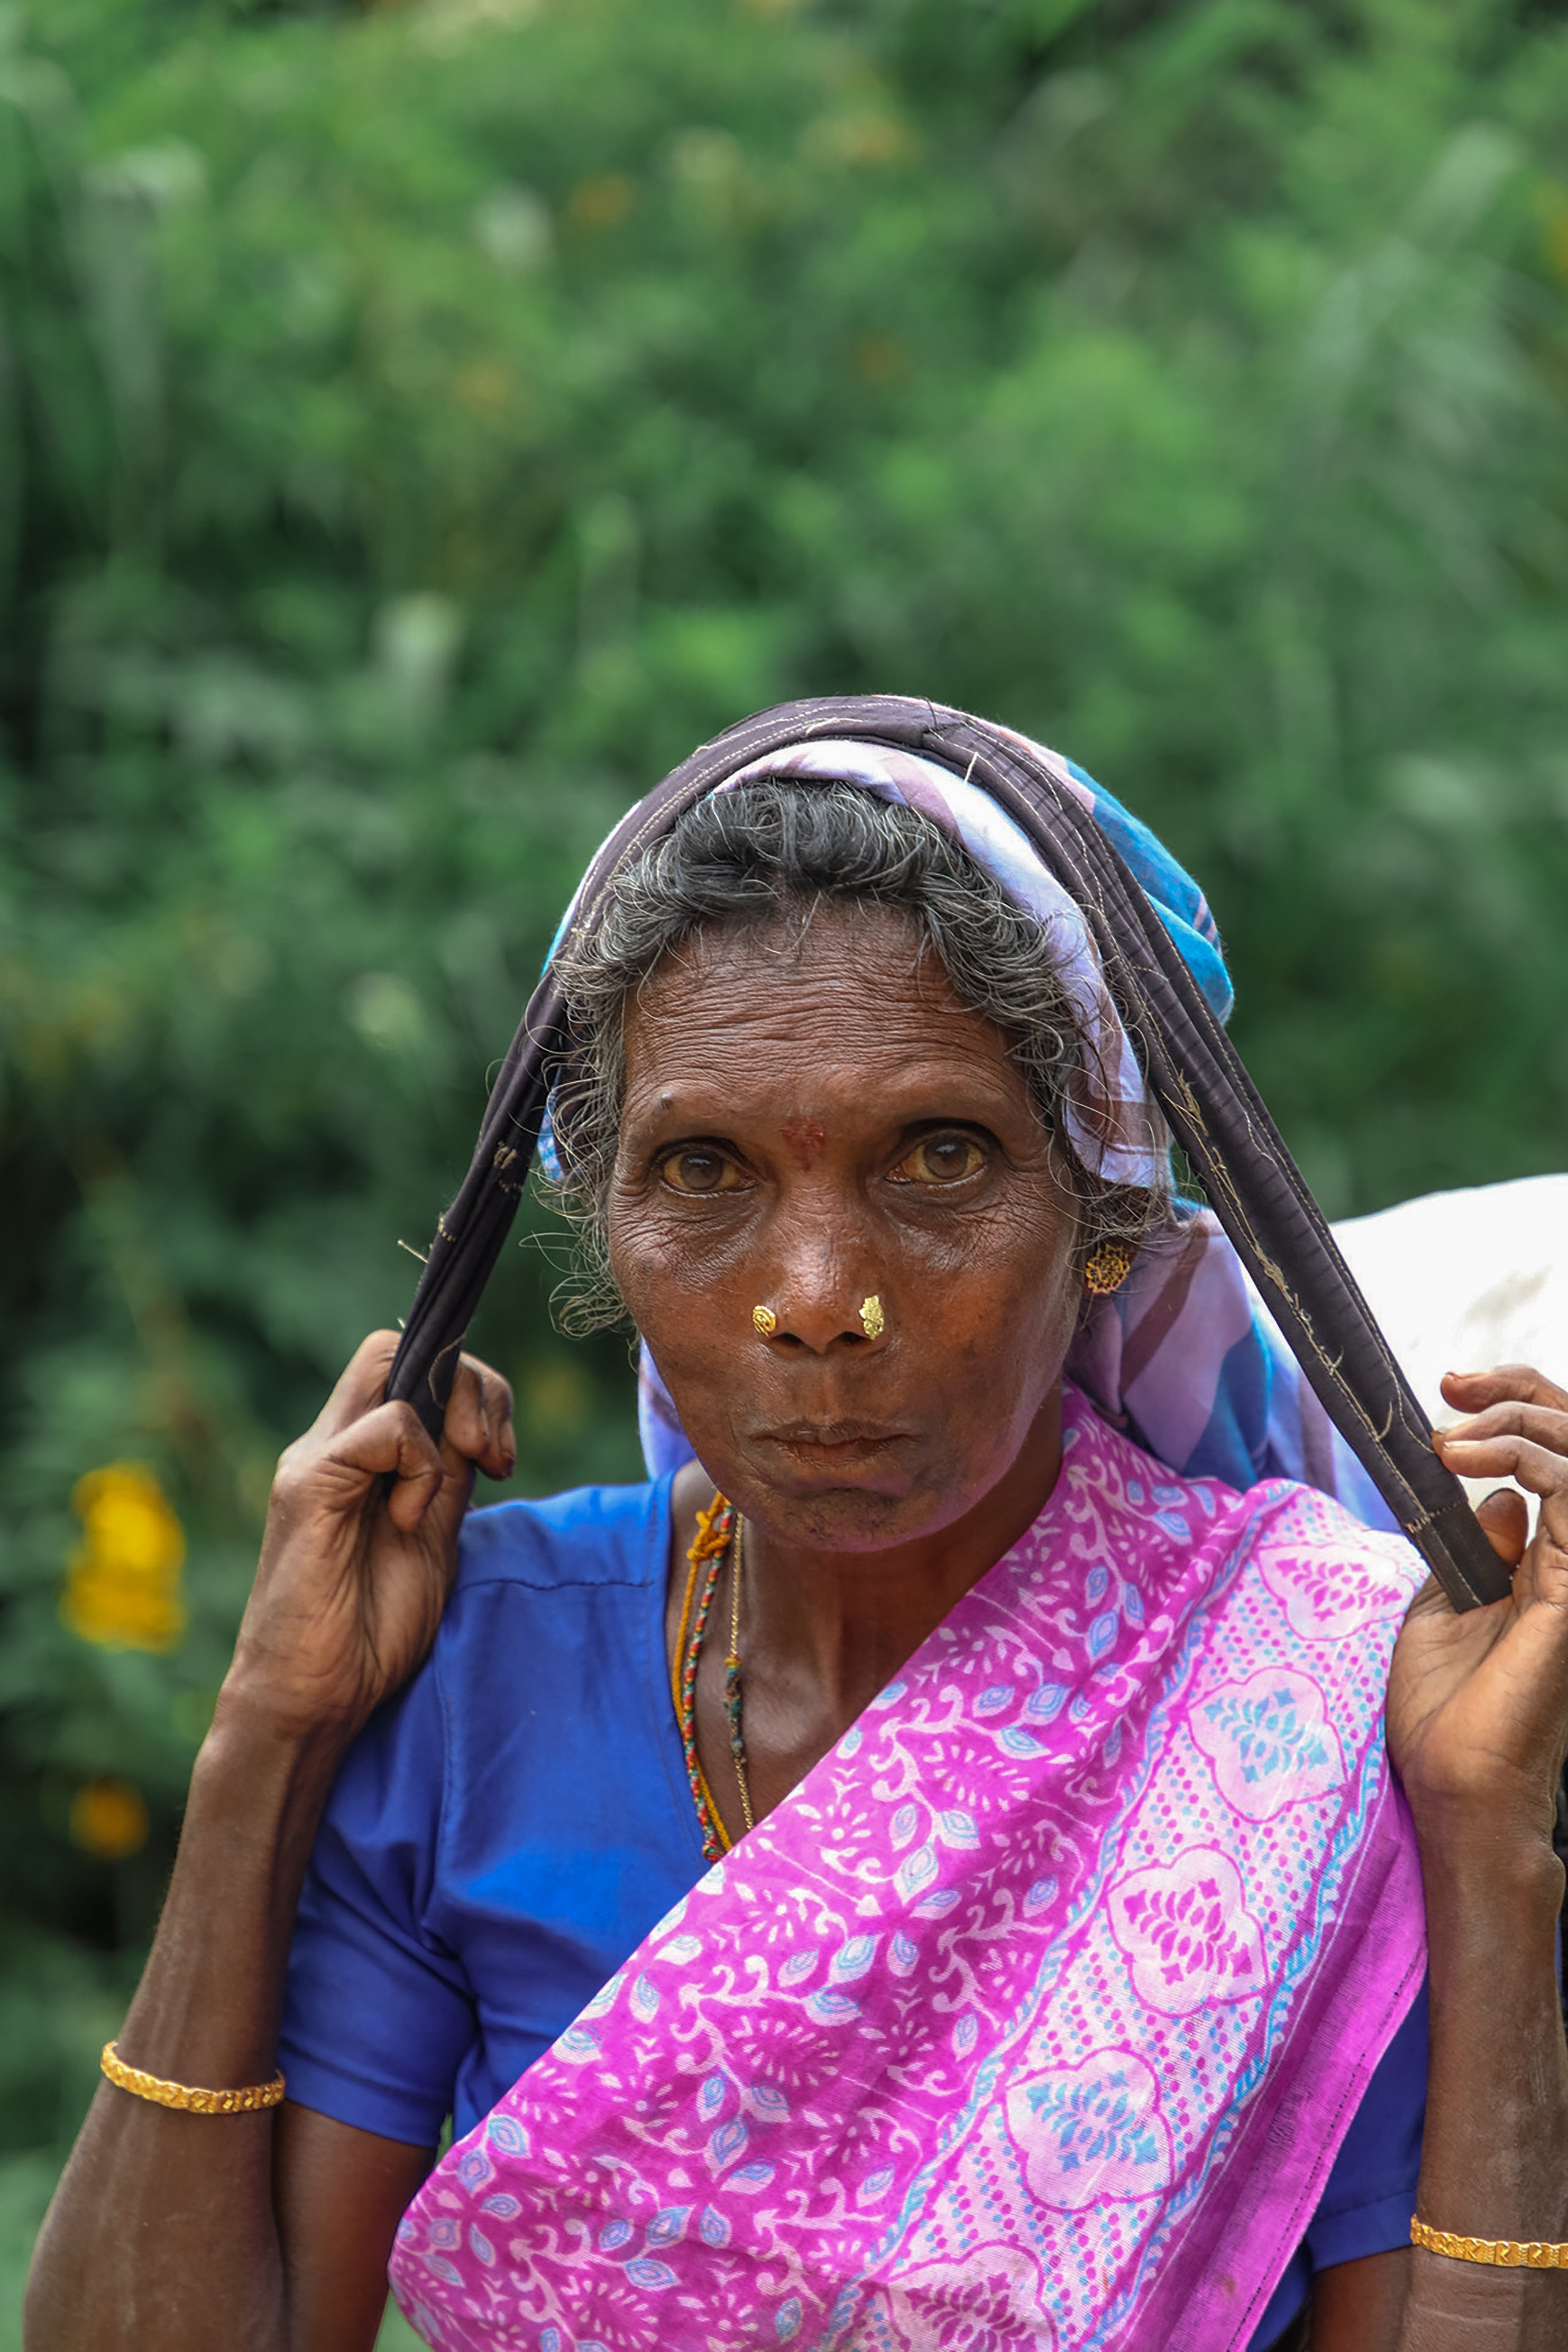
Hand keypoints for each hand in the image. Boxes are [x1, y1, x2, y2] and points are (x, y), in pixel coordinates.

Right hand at [216, 1332, 514, 1745]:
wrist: (316, 1698)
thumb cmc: (371, 1631)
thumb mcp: (433, 1540)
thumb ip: (448, 1483)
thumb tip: (480, 1436)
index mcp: (362, 1454)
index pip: (412, 1365)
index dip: (474, 1387)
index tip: (502, 1456)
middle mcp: (332, 1442)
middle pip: (402, 1347)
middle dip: (475, 1386)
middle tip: (495, 1458)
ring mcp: (315, 1459)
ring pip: (390, 1363)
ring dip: (452, 1420)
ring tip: (456, 1487)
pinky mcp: (309, 1485)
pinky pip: (385, 1426)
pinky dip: (418, 1467)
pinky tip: (407, 1522)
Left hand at [1387, 1365, 1567, 1848]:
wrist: (1455, 1783)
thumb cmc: (1444, 1711)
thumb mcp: (1443, 1607)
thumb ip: (1470, 1548)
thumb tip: (1495, 1493)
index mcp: (1548, 1562)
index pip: (1557, 1458)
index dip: (1516, 1405)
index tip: (1454, 1387)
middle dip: (1521, 1390)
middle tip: (1456, 1383)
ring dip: (1520, 1418)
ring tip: (1456, 1429)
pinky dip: (1525, 1455)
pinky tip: (1469, 1457)